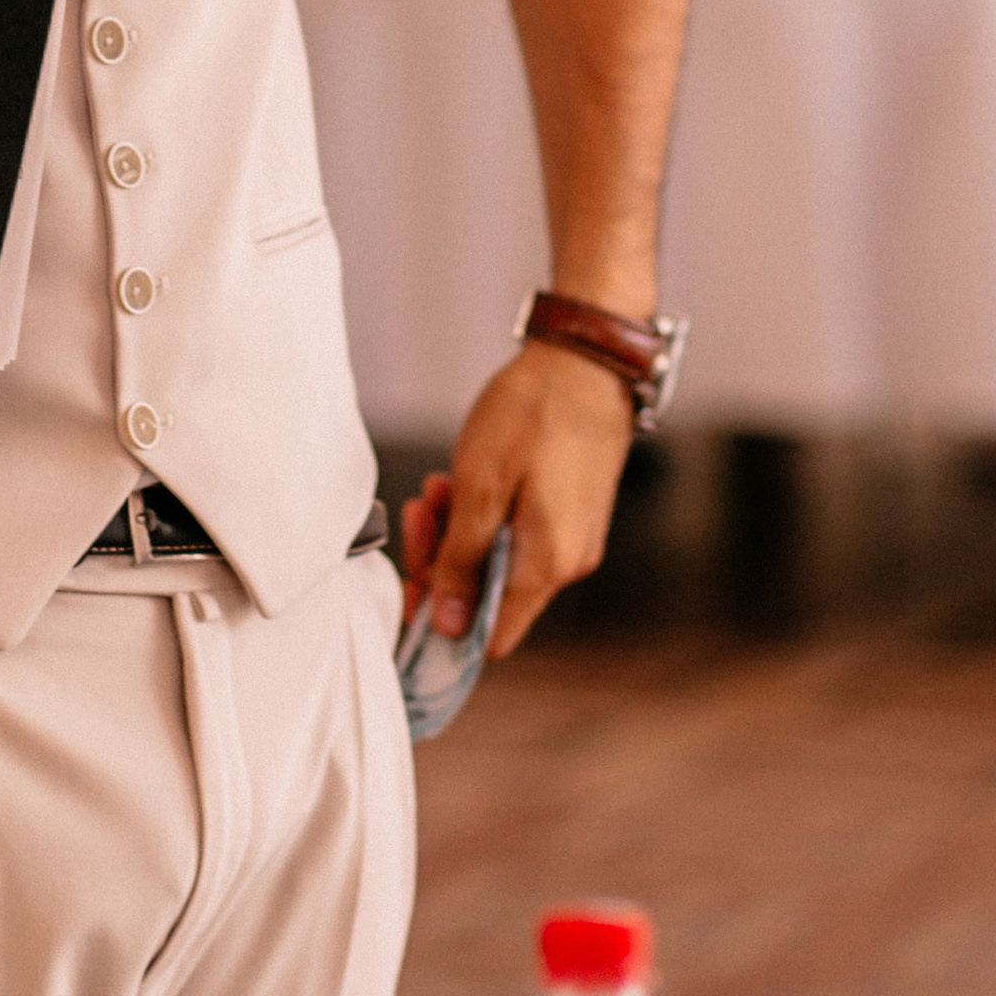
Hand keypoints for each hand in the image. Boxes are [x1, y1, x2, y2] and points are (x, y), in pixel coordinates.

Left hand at [401, 343, 633, 660]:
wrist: (587, 359)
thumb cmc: (534, 412)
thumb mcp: (479, 485)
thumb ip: (461, 560)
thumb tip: (446, 625)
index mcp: (546, 564)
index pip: (489, 636)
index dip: (442, 623)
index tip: (409, 584)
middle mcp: (567, 563)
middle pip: (488, 597)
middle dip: (443, 560)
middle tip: (420, 510)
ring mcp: (573, 538)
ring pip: (499, 561)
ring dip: (459, 532)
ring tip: (440, 484)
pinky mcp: (571, 514)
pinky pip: (519, 535)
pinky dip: (485, 515)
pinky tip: (466, 480)